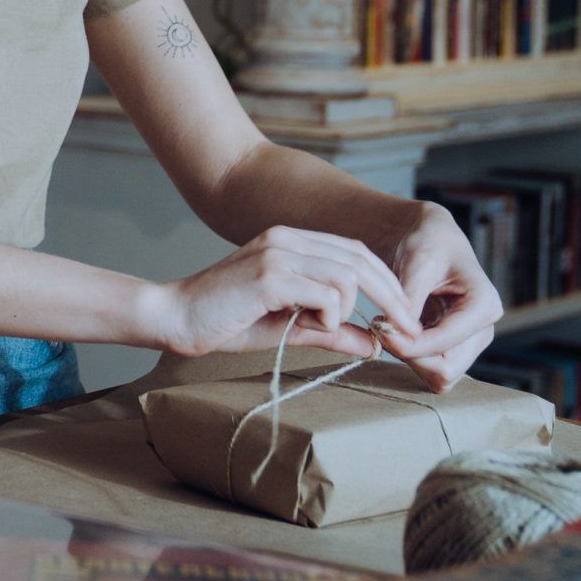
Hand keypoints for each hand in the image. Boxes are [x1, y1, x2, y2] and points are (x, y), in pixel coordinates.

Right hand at [155, 225, 423, 360]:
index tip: (404, 319)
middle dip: (391, 298)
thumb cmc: (224, 321)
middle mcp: (285, 238)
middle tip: (405, 332)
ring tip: (323, 329)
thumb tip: (375, 343)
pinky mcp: (269, 276)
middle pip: (360, 259)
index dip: (387, 284)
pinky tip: (310, 327)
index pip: (356, 252)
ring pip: (347, 277)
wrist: (174, 317)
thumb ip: (330, 330)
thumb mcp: (287, 325)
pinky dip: (330, 318)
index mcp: (289, 241)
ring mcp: (277, 253)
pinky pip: (326, 294)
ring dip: (347, 312)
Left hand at [369, 201, 502, 391]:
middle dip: (409, 356)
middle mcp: (483, 329)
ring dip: (408, 358)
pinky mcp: (454, 345)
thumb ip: (410, 300)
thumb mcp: (418, 262)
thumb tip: (397, 333)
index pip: (445, 345)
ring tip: (385, 327)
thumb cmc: (427, 241)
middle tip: (380, 330)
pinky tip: (393, 332)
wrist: (431, 237)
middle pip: (446, 370)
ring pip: (439, 375)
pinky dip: (410, 356)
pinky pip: (432, 367)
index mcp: (484, 306)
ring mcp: (470, 341)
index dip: (409, 344)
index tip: (379, 327)